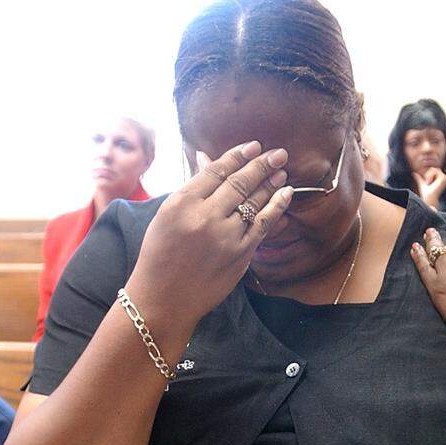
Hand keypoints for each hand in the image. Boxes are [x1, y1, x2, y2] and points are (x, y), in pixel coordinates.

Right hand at [126, 140, 292, 327]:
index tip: (253, 146)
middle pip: (240, 183)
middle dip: (262, 164)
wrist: (164, 298)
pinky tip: (285, 193)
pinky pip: (263, 224)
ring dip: (271, 183)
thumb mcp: (166, 215)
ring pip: (254, 202)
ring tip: (281, 170)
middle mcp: (205, 217)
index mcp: (181, 203)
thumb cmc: (160, 255)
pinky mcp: (240, 254)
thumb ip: (192, 188)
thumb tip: (208, 158)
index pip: (216, 170)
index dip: (238, 156)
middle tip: (279, 153)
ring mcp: (225, 237)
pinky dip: (276, 207)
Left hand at [413, 167, 445, 208]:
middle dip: (428, 174)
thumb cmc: (426, 194)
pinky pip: (435, 170)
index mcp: (440, 179)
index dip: (428, 174)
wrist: (429, 199)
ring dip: (428, 175)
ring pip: (434, 169)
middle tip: (427, 182)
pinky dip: (430, 175)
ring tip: (428, 183)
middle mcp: (443, 178)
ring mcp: (444, 178)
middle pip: (434, 168)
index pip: (433, 170)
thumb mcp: (422, 184)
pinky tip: (429, 182)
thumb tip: (413, 173)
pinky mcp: (444, 178)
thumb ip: (419, 178)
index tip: (426, 183)